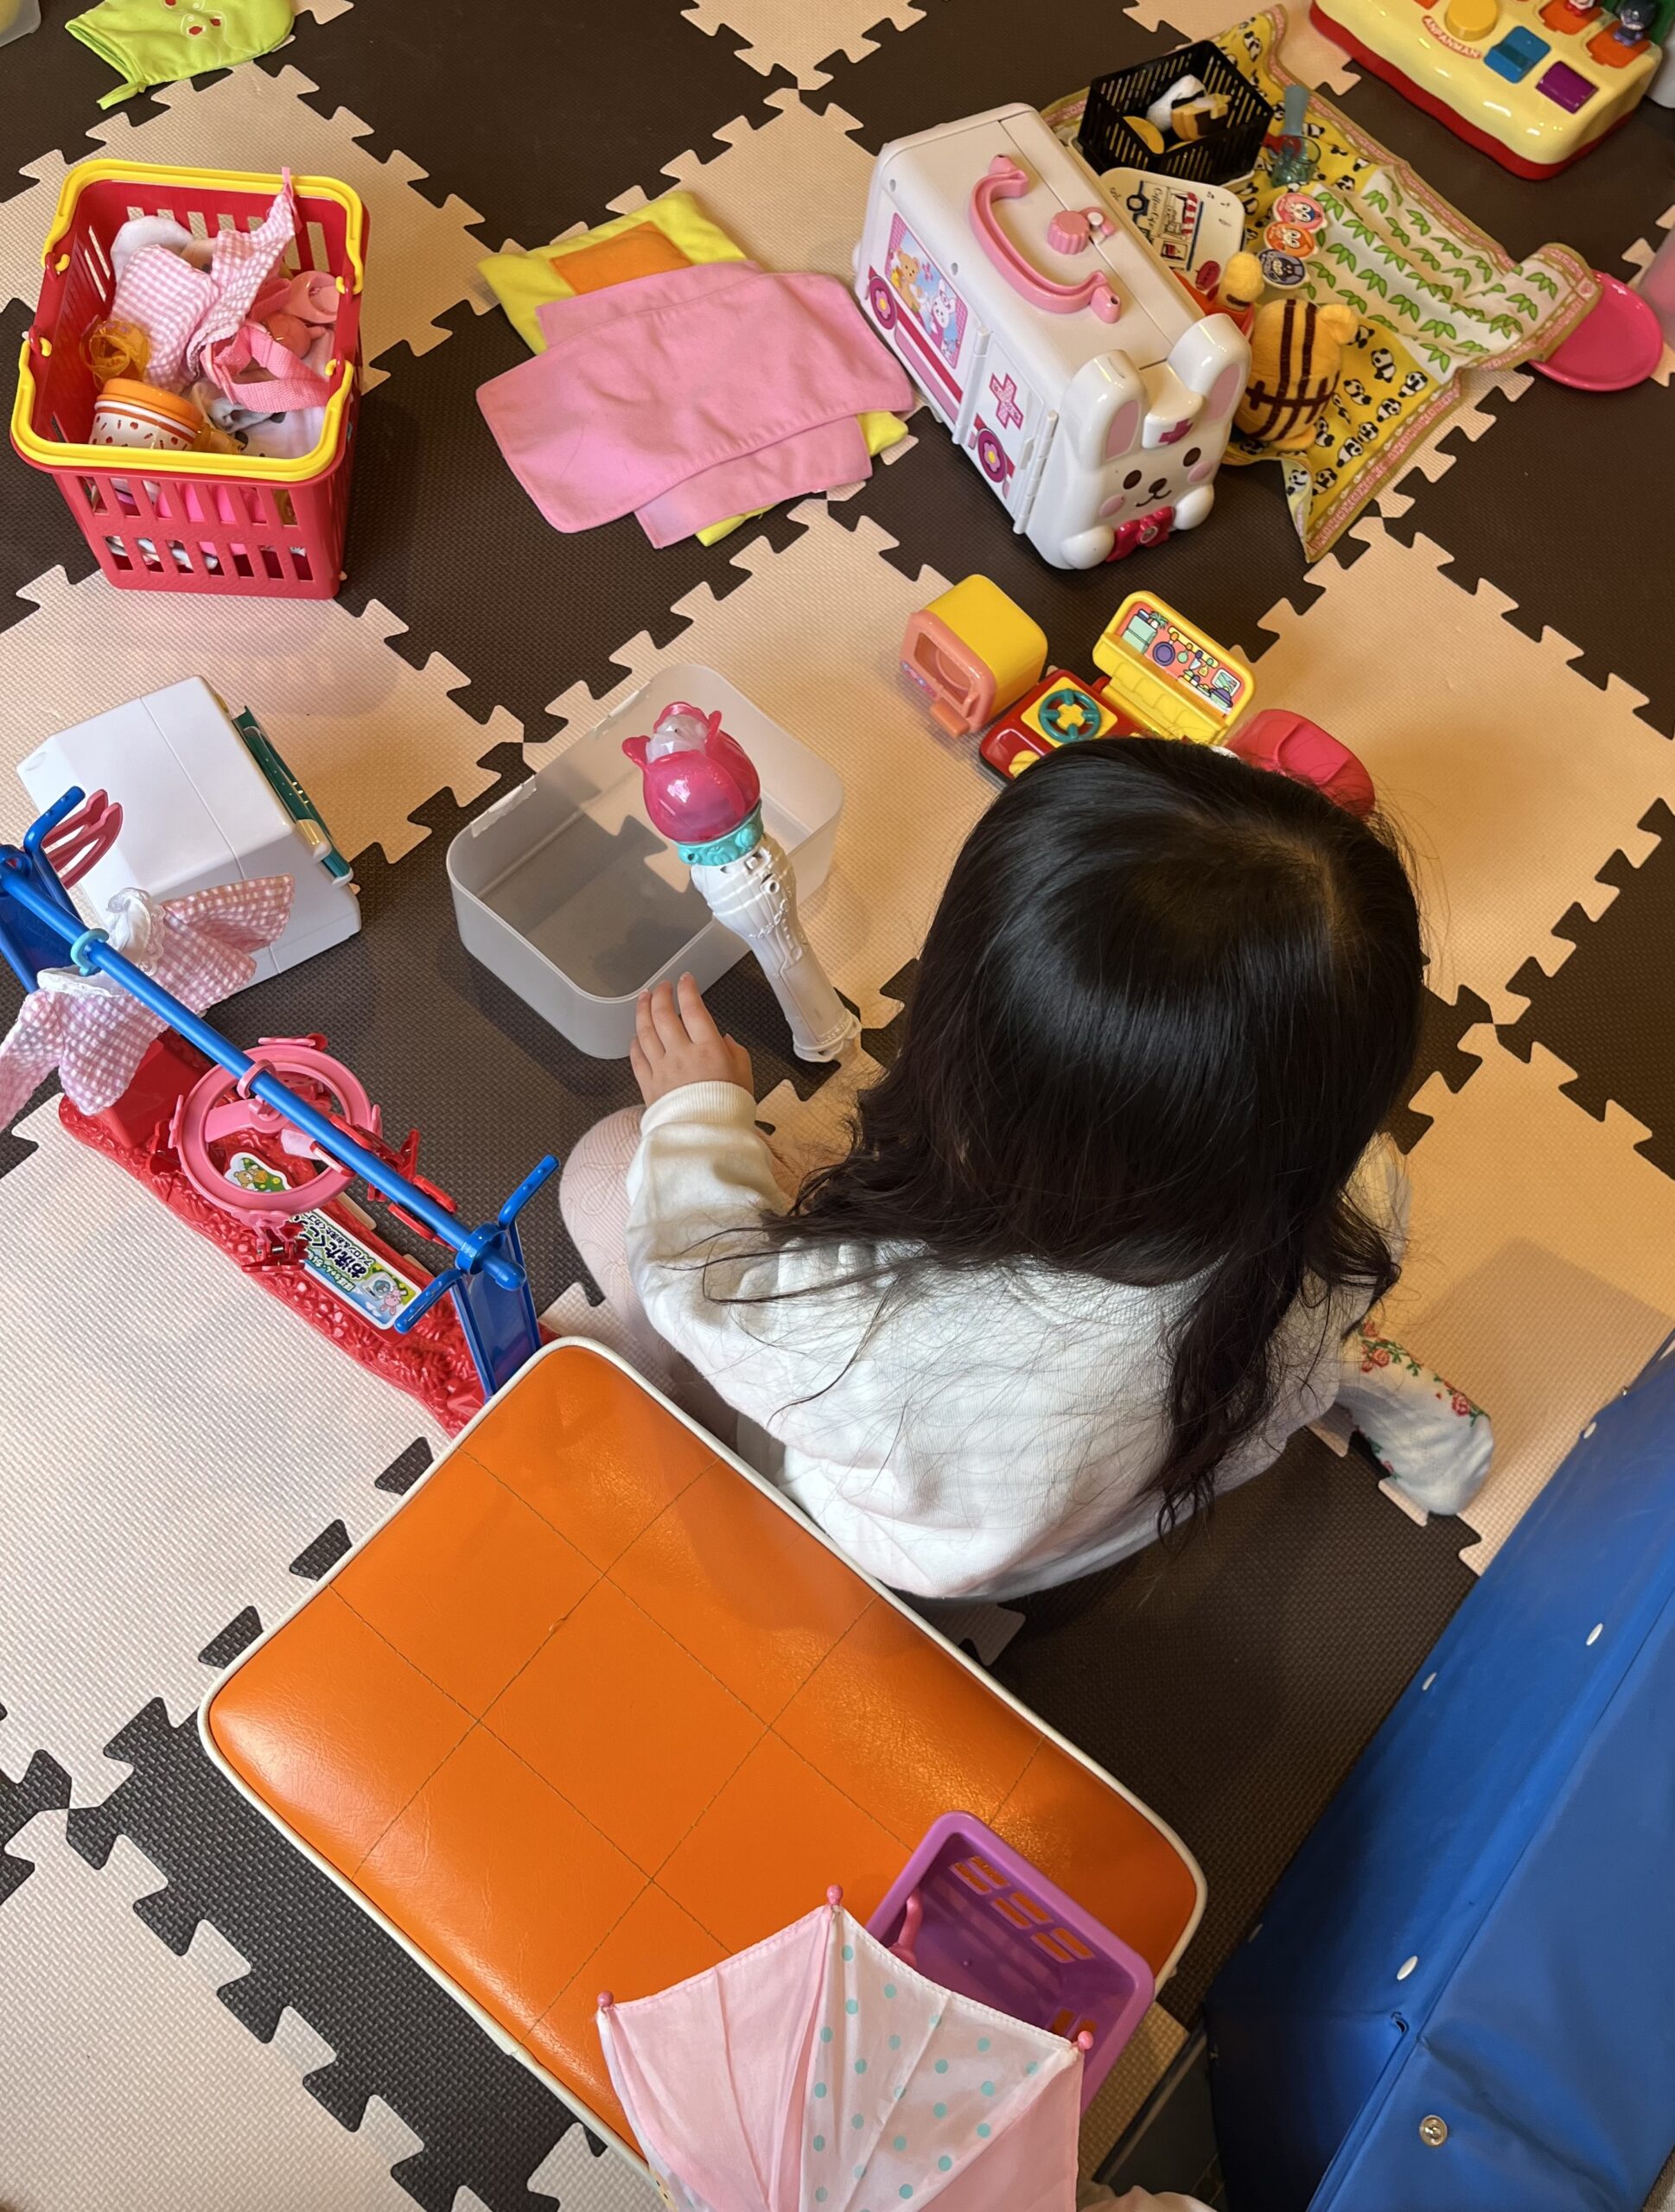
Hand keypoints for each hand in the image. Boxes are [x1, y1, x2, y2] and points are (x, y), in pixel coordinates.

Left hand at [631, 974, 752, 1104]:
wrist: (707, 1142)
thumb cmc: (729, 1111)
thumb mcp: (745, 1077)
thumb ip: (736, 1053)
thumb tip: (724, 1040)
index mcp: (708, 1049)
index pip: (694, 1009)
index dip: (688, 990)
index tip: (686, 979)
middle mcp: (681, 1054)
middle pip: (664, 1015)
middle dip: (662, 995)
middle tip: (662, 986)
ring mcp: (661, 1069)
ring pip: (645, 1032)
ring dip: (643, 1011)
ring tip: (644, 999)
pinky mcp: (648, 1085)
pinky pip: (637, 1058)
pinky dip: (635, 1042)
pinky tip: (637, 1035)